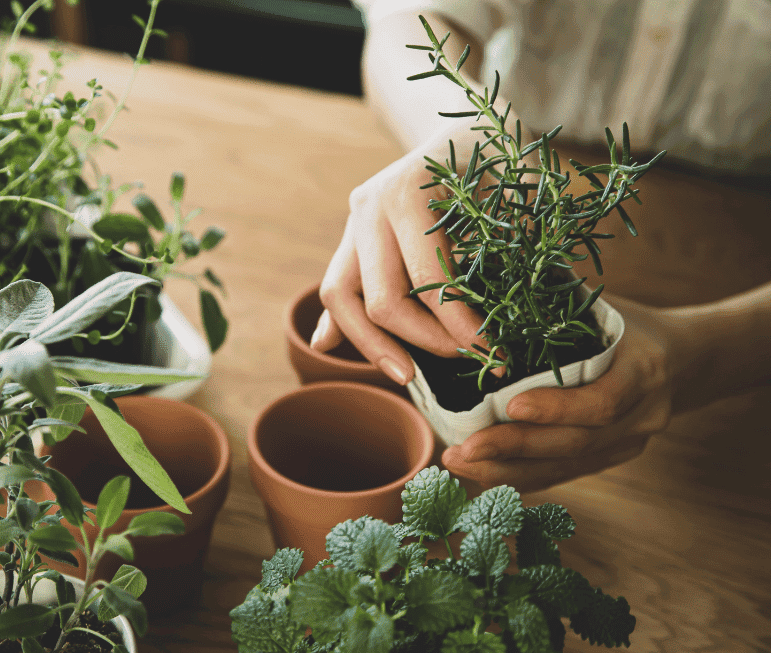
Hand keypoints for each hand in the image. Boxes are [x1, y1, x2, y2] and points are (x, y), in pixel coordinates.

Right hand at [310, 129, 492, 384]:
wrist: (461, 122)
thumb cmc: (497, 155)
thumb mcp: (515, 186)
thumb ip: (516, 239)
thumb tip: (526, 295)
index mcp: (409, 193)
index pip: (424, 279)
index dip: (457, 324)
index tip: (490, 349)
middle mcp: (369, 207)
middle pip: (376, 298)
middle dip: (420, 341)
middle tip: (463, 360)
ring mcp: (353, 221)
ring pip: (338, 296)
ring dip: (369, 344)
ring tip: (405, 375)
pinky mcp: (351, 236)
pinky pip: (336, 286)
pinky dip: (338, 321)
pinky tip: (332, 347)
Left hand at [441, 296, 675, 491]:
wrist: (683, 359)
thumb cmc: (628, 324)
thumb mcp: (603, 308)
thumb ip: (557, 311)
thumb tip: (487, 295)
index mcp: (644, 369)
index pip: (604, 401)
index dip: (558, 408)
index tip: (510, 406)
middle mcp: (642, 415)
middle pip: (576, 442)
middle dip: (514, 448)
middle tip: (463, 450)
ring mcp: (629, 444)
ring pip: (565, 466)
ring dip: (507, 470)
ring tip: (459, 463)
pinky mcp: (610, 459)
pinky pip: (563, 473)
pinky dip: (520, 475)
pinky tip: (481, 474)